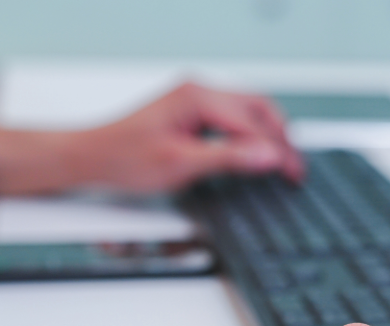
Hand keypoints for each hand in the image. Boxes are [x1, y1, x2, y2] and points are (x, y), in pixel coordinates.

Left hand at [77, 82, 303, 190]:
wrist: (94, 156)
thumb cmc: (125, 158)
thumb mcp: (181, 164)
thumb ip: (228, 158)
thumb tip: (266, 156)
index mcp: (196, 96)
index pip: (252, 123)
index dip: (277, 150)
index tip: (293, 172)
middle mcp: (198, 90)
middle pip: (258, 107)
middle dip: (281, 138)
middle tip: (295, 168)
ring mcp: (196, 98)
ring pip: (249, 110)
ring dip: (269, 134)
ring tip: (283, 162)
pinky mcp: (194, 110)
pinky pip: (235, 117)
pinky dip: (252, 134)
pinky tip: (258, 152)